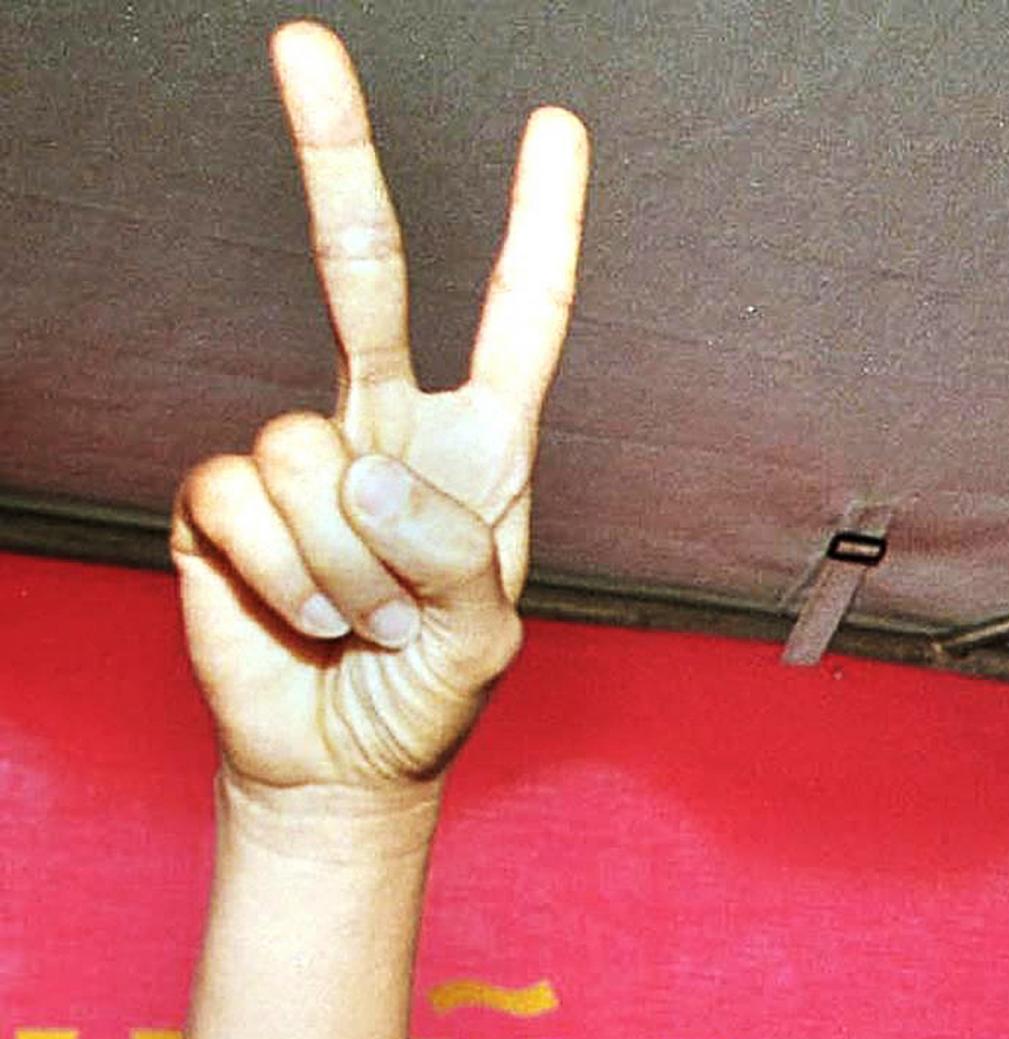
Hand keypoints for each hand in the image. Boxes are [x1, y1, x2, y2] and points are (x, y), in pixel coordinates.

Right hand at [168, 24, 587, 795]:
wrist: (345, 763)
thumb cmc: (431, 693)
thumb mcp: (485, 640)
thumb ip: (452, 558)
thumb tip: (361, 468)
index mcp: (480, 447)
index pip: (518, 316)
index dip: (539, 225)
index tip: (555, 126)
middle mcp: (386, 427)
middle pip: (358, 271)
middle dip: (332, 154)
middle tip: (302, 39)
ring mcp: (297, 458)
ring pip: (306, 453)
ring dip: (343, 566)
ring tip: (362, 619)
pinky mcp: (220, 503)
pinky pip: (240, 501)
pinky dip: (280, 578)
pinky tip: (300, 616)